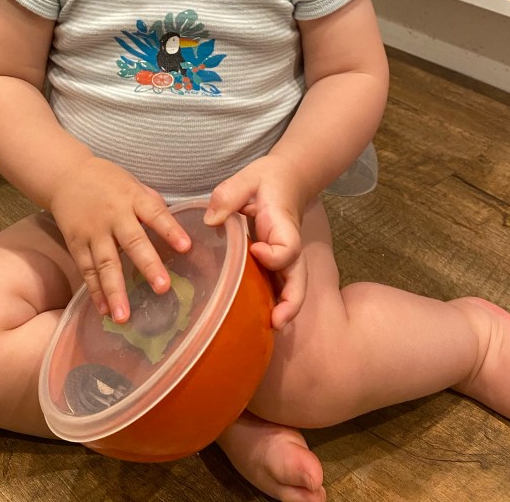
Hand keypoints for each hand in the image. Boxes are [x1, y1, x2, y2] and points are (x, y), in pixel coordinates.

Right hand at [49, 157, 190, 322]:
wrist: (66, 175)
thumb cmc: (108, 181)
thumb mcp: (133, 184)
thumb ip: (152, 205)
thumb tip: (176, 229)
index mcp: (132, 197)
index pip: (155, 213)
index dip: (171, 230)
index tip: (187, 247)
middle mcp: (113, 215)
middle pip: (132, 241)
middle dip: (148, 265)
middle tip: (163, 288)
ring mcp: (93, 231)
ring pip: (105, 263)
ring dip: (115, 290)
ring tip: (124, 316)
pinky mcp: (76, 243)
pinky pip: (86, 270)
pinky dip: (95, 291)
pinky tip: (105, 311)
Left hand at [204, 157, 307, 329]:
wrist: (286, 179)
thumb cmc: (266, 180)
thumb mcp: (246, 179)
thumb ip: (228, 196)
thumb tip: (210, 221)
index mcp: (283, 226)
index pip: (288, 248)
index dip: (273, 256)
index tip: (254, 250)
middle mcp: (289, 246)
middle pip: (299, 279)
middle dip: (291, 302)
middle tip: (276, 322)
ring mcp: (284, 257)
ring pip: (292, 287)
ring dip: (284, 309)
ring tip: (267, 329)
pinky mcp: (277, 262)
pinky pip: (280, 285)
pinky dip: (274, 302)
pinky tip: (256, 317)